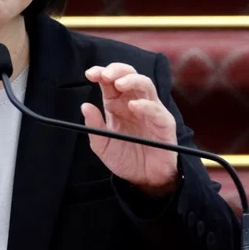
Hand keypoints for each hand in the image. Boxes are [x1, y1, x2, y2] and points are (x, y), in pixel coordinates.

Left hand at [80, 62, 178, 195]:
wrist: (144, 179)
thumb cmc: (125, 158)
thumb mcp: (103, 144)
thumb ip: (94, 126)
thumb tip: (85, 106)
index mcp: (117, 104)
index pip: (110, 81)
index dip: (101, 73)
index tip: (90, 74)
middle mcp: (134, 102)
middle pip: (129, 75)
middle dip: (117, 70)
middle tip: (105, 75)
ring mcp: (150, 111)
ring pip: (145, 84)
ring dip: (132, 80)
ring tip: (119, 84)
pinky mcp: (164, 123)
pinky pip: (156, 109)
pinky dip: (145, 105)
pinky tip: (133, 106)